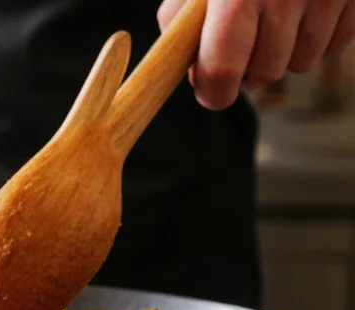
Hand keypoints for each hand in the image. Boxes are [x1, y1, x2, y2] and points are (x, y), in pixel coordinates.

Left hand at [158, 0, 354, 109]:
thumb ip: (181, 19)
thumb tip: (190, 67)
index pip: (223, 71)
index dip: (213, 92)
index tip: (210, 90)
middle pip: (265, 74)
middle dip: (248, 69)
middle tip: (242, 43)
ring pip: (301, 63)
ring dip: (284, 52)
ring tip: (274, 19)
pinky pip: (334, 45)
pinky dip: (317, 36)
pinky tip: (303, 10)